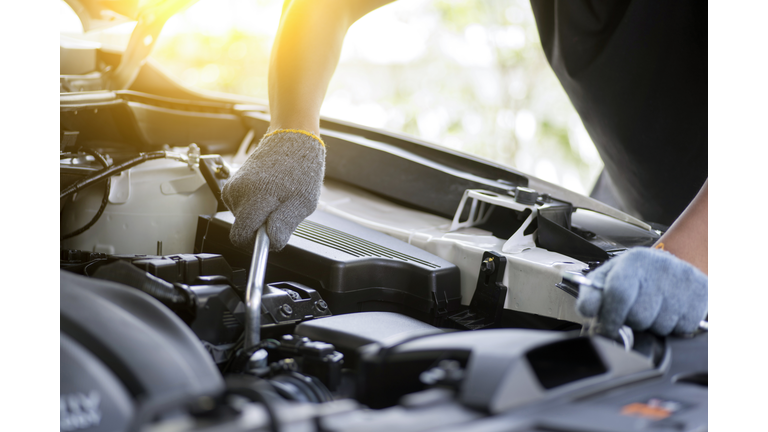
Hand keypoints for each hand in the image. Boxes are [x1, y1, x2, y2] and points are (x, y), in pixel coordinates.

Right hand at [221, 130, 324, 250]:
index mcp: (255, 196)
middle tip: (281, 213)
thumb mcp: (303, 202)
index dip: (257, 243)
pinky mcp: (233, 183)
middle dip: (260, 228)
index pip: (242, 236)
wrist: (293, 137)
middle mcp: (239, 191)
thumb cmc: (302, 167)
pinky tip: (269, 192)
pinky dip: (255, 206)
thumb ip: (284, 225)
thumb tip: (270, 242)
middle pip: (242, 228)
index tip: (271, 237)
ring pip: (242, 218)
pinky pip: (242, 207)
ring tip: (278, 198)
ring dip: (259, 215)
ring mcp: (234, 186)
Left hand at [576, 247, 707, 336]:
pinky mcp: (703, 292)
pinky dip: (674, 327)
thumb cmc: (634, 277)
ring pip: (662, 325)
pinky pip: (684, 327)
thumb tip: (588, 310)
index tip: (608, 328)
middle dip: (633, 321)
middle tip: (635, 311)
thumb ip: (592, 295)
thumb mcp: (607, 279)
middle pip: (640, 315)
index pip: (618, 294)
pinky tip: (670, 311)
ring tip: (653, 309)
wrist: (669, 267)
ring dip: (654, 325)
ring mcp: (684, 279)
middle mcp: (661, 266)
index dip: (611, 318)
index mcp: (633, 261)